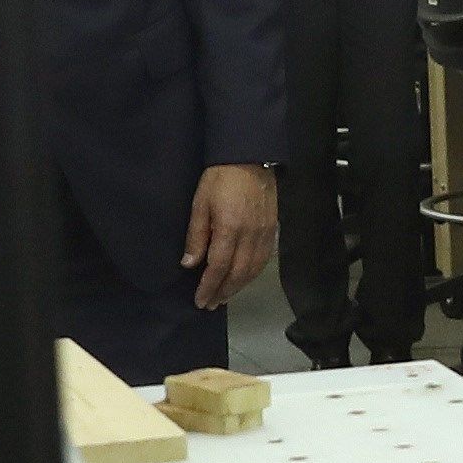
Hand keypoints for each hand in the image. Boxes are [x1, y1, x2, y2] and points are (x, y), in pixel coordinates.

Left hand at [183, 163, 277, 309]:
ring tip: (224, 296)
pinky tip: (243, 279)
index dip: (209, 286)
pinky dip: (252, 274)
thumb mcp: (200, 203)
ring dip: (238, 287)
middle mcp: (250, 235)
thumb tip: (190, 264)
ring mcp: (264, 233)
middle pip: (238, 273)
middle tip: (210, 304)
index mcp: (230, 229)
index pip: (219, 267)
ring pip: (253, 270)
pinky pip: (263, 259)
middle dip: (223, 292)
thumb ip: (196, 235)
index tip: (200, 300)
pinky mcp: (272, 229)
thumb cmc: (220, 178)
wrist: (249, 157)